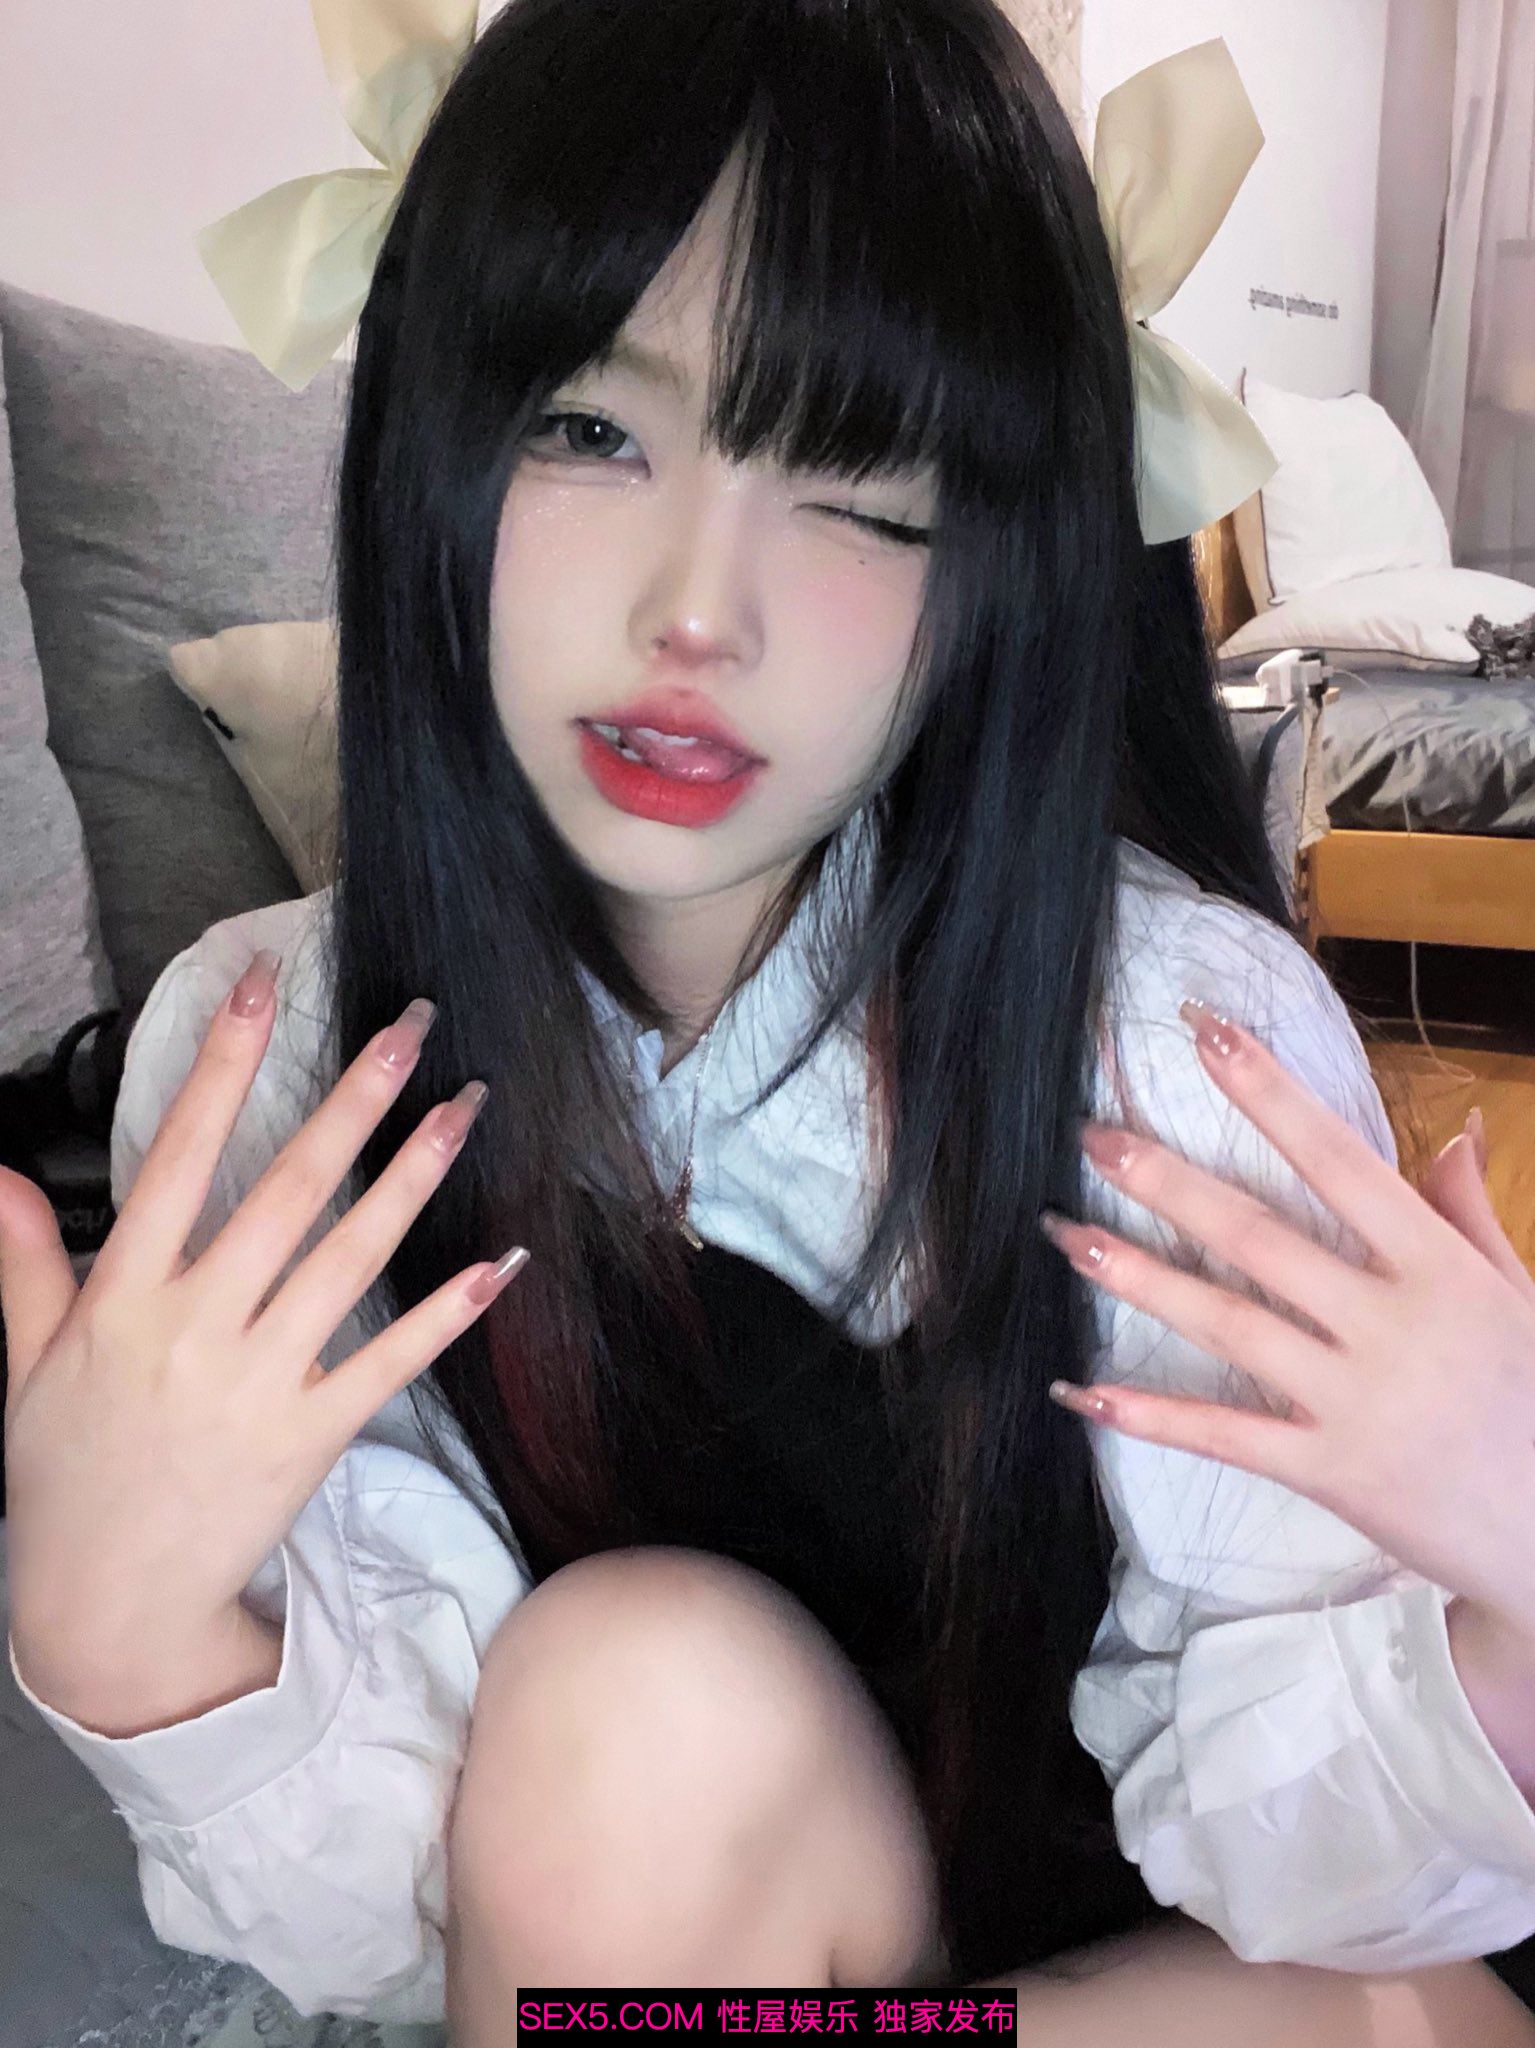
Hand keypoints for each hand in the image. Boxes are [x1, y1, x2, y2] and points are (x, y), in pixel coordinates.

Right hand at [1, 948, 528, 1707]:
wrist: (107, 1602)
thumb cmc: (64, 1471)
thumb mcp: (27, 1361)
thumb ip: (23, 1260)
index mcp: (123, 1298)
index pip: (178, 1156)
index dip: (223, 1066)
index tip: (262, 988)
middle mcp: (194, 1328)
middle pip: (286, 1191)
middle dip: (352, 1099)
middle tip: (411, 1025)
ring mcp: (258, 1382)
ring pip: (349, 1259)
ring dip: (412, 1176)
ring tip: (465, 1105)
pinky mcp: (310, 1436)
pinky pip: (390, 1362)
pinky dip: (448, 1313)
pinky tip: (499, 1260)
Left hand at [1040, 999, 1534, 1643]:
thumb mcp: (1520, 1295)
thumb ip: (1470, 1214)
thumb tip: (1452, 1131)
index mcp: (1439, 1267)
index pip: (1338, 1160)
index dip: (1268, 1092)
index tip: (1205, 1033)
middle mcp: (1391, 1325)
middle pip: (1259, 1236)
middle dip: (1169, 1182)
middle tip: (1092, 1136)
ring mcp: (1357, 1401)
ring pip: (1230, 1324)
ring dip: (1142, 1277)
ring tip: (1069, 1235)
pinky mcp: (1331, 1471)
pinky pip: (1227, 1436)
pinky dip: (1153, 1415)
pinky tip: (1083, 1389)